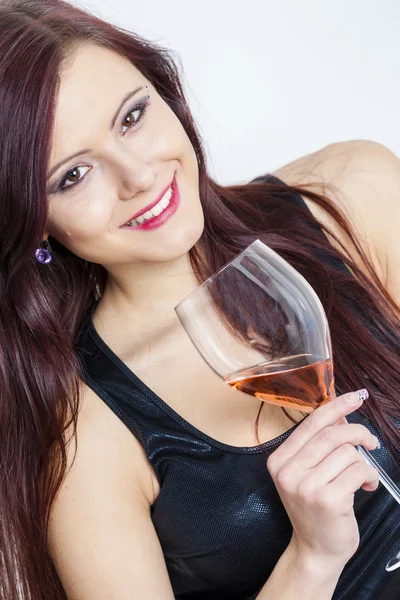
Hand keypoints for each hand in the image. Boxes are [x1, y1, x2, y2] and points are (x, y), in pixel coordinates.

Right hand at [267, 390, 378, 568]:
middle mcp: (288, 471)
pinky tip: (365, 487)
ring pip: (348, 453)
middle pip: (332, 435)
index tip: (355, 397)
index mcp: (279, 460)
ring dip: (363, 462)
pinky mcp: (327, 499)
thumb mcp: (307, 474)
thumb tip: (342, 417)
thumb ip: (319, 446)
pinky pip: (358, 470)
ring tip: (361, 477)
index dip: (336, 407)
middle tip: (371, 442)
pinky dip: (369, 476)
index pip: (311, 424)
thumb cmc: (315, 509)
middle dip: (358, 433)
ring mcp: (306, 486)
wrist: (315, 550)